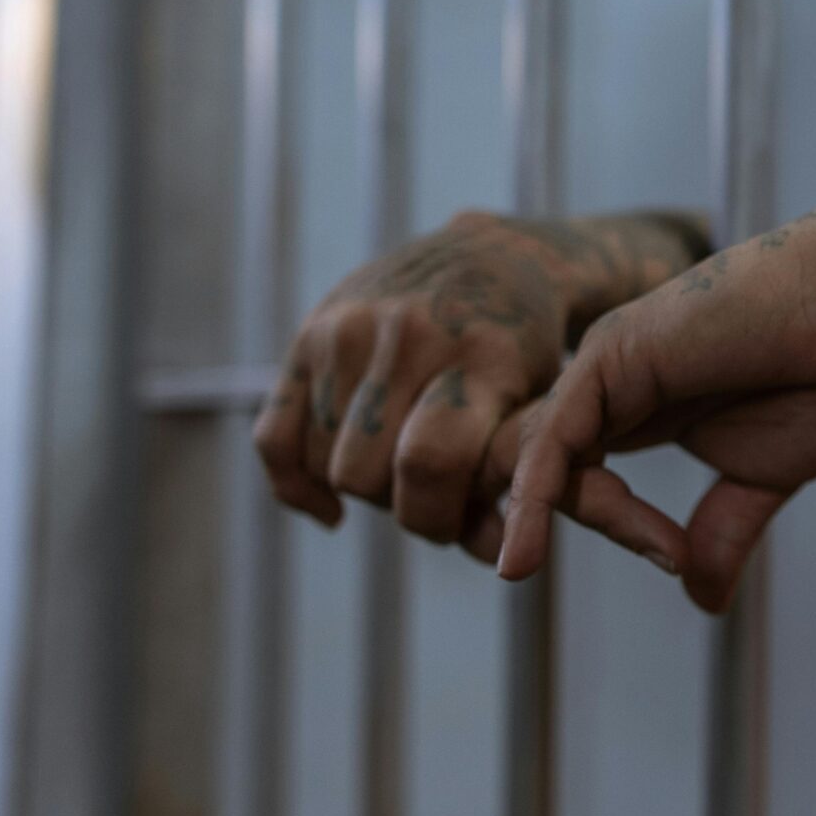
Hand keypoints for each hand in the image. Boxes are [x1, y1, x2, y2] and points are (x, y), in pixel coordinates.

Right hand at [253, 209, 700, 552]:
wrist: (495, 257)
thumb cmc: (529, 353)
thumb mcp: (541, 407)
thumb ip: (514, 481)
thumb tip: (493, 558)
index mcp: (480, 353)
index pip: (429, 463)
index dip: (438, 516)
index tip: (458, 525)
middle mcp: (408, 333)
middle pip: (366, 472)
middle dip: (400, 507)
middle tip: (432, 498)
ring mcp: (349, 327)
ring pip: (323, 462)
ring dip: (361, 490)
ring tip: (403, 477)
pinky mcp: (309, 333)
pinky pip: (274, 436)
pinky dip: (296, 483)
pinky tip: (330, 503)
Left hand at [496, 219, 815, 609]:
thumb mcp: (761, 477)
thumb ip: (720, 534)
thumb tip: (702, 602)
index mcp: (637, 410)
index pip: (574, 480)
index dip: (613, 527)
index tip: (680, 561)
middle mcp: (607, 386)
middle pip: (537, 472)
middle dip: (560, 523)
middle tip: (653, 554)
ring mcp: (603, 367)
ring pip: (536, 462)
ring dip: (574, 517)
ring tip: (661, 544)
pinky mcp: (609, 357)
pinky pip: (547, 442)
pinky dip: (532, 501)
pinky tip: (524, 556)